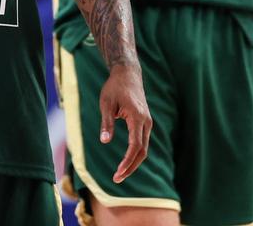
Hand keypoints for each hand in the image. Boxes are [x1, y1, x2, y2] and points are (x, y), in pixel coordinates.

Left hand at [98, 62, 151, 182]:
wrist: (128, 74)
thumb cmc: (114, 87)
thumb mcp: (106, 103)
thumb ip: (106, 122)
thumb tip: (104, 141)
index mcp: (137, 118)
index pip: (136, 146)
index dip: (127, 162)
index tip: (117, 173)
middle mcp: (146, 122)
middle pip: (142, 152)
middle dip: (130, 167)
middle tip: (116, 178)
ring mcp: (148, 123)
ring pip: (144, 148)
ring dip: (134, 162)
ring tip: (120, 173)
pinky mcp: (146, 122)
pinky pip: (142, 142)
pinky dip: (136, 154)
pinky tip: (126, 161)